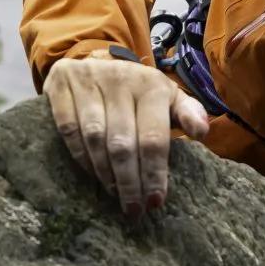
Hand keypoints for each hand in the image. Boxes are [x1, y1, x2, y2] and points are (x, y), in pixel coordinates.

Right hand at [45, 52, 209, 216]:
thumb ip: (188, 113)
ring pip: (94, 137)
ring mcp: (88, 80)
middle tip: (134, 208)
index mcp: (151, 85)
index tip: (155, 201)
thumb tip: (203, 131)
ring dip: (104, 172)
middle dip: (129, 181)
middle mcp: (120, 79)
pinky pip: (69, 128)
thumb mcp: (167, 96)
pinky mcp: (61, 84)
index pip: (153, 137)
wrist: (95, 57)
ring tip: (115, 194)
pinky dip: (80, 156)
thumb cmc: (137, 89)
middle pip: (122, 142)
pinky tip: (92, 173)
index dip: (154, 172)